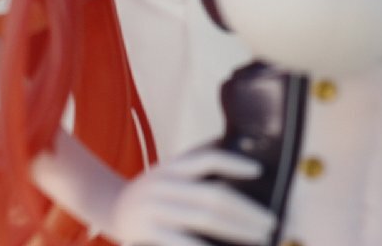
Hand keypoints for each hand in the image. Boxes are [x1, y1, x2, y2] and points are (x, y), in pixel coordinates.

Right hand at [99, 149, 275, 245]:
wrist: (109, 207)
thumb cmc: (153, 189)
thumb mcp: (169, 168)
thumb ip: (197, 161)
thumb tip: (240, 145)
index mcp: (172, 167)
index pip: (207, 158)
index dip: (234, 162)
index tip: (259, 170)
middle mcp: (163, 186)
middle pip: (212, 196)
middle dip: (247, 210)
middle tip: (272, 220)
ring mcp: (156, 212)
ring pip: (203, 219)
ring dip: (238, 229)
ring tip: (261, 236)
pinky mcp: (149, 235)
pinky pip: (183, 243)